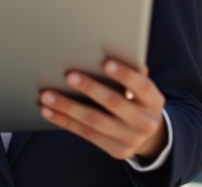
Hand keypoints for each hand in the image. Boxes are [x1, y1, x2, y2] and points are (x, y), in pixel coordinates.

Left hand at [39, 59, 166, 160]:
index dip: (124, 75)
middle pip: (114, 103)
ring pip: (94, 121)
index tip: (106, 62)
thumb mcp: (143, 89)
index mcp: (154, 100)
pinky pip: (85, 134)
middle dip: (90, 88)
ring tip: (48, 95)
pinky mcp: (115, 150)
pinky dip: (64, 121)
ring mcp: (130, 139)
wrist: (150, 137)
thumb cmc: (139, 101)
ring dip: (68, 107)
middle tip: (69, 76)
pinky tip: (49, 111)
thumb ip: (132, 72)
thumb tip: (114, 50)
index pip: (141, 86)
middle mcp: (145, 122)